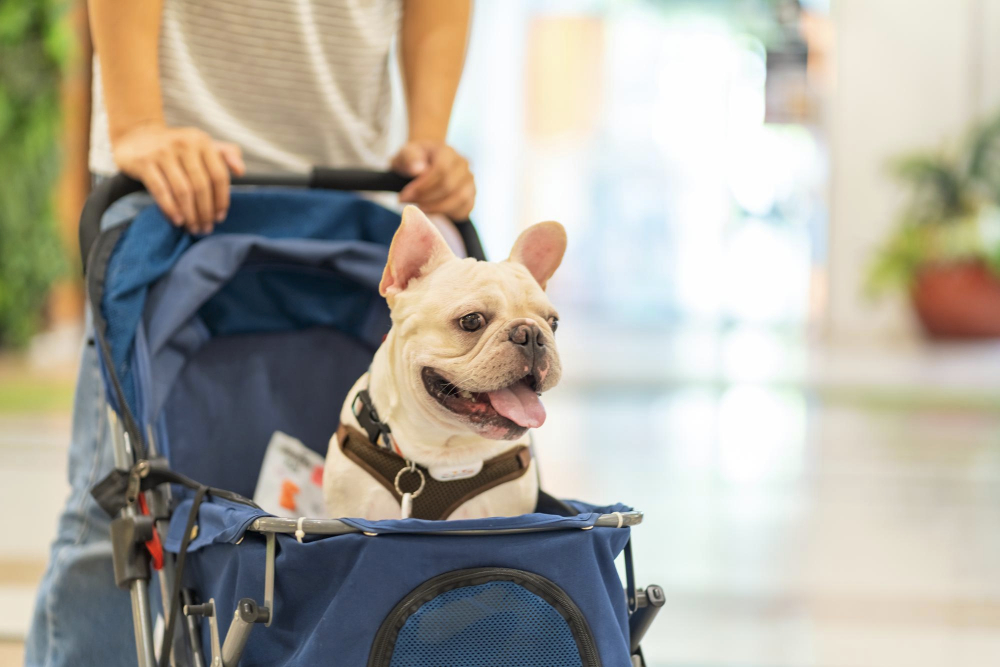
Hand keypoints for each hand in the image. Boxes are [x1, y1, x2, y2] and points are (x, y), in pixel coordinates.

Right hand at [113, 124, 245, 233]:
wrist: (136, 135)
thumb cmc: (176, 147)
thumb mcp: (202, 145)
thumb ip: (226, 154)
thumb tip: (241, 171)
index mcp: (202, 141)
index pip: (218, 176)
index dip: (222, 199)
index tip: (220, 217)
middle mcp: (184, 144)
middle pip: (201, 186)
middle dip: (205, 211)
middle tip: (206, 228)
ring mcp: (163, 152)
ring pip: (182, 191)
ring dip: (190, 214)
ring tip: (193, 227)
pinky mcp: (144, 162)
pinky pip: (161, 190)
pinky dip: (171, 208)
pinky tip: (177, 221)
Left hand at [392, 141, 475, 219]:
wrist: (424, 164)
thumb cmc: (413, 160)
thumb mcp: (405, 154)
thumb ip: (410, 158)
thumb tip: (418, 169)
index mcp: (447, 152)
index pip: (441, 170)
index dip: (423, 187)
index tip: (404, 196)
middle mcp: (463, 164)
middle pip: (449, 186)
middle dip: (426, 198)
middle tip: (408, 202)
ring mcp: (469, 181)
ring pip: (460, 199)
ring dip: (437, 208)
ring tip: (420, 207)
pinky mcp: (471, 196)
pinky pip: (464, 210)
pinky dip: (448, 214)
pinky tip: (432, 210)